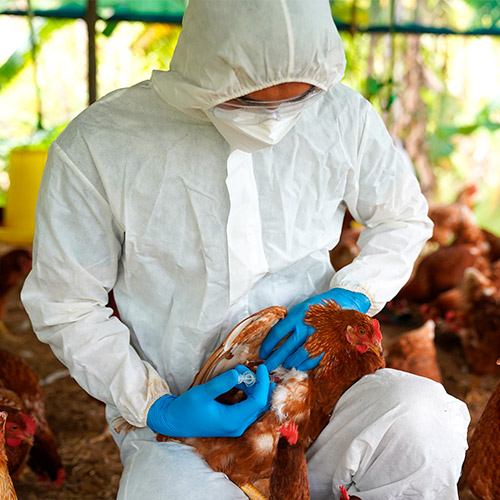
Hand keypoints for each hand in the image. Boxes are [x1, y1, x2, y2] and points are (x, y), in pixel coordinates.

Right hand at [147, 364, 274, 436]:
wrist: (174, 422)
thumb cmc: (186, 408)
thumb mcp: (202, 393)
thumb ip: (220, 384)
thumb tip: (237, 374)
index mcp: (232, 421)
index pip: (257, 402)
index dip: (262, 383)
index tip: (261, 367)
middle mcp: (238, 426)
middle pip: (259, 404)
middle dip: (258, 384)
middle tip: (246, 368)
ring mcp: (236, 426)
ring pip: (255, 406)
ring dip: (252, 388)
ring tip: (241, 372)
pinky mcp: (232, 423)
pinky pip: (248, 407)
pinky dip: (247, 393)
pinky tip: (240, 382)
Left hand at [259, 288, 369, 371]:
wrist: (346, 305)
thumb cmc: (320, 308)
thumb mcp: (302, 310)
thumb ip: (290, 323)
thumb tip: (275, 340)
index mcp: (297, 315)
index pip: (277, 333)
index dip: (268, 345)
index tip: (263, 353)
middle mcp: (306, 327)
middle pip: (285, 348)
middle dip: (274, 360)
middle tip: (267, 366)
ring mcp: (318, 338)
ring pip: (297, 357)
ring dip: (288, 363)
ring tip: (284, 363)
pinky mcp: (327, 347)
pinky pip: (311, 361)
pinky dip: (303, 365)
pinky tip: (298, 364)